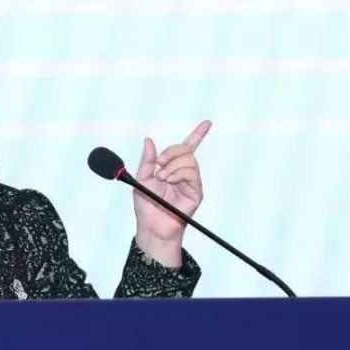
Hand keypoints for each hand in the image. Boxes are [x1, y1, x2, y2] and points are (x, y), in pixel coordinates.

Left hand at [132, 120, 211, 265]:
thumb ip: (147, 160)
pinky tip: (170, 180)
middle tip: (158, 165)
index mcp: (171, 167)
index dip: (198, 135)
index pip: (187, 148)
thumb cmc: (146, 205)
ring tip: (162, 177)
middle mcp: (183, 173)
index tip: (207, 123)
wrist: (151, 226)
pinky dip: (179, 174)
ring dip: (174, 165)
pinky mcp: (196, 193)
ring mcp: (191, 183)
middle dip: (171, 153)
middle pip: (186, 151)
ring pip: (190, 161)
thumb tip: (148, 140)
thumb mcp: (141, 179)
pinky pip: (192, 174)